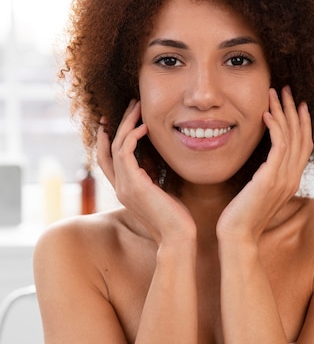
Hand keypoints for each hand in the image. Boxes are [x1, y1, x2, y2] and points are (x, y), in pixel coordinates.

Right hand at [97, 100, 196, 245]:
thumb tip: (158, 168)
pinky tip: (145, 126)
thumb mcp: (162, 194)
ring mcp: (124, 187)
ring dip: (127, 124)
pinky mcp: (134, 184)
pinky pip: (125, 153)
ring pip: (116, 146)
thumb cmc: (176, 219)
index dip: (107, 139)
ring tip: (138, 108)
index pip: (106, 161)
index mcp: (125, 190)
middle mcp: (120, 187)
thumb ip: (154, 181)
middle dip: (118, 124)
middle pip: (108, 149)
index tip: (116, 120)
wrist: (177, 237)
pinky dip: (133, 136)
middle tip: (131, 105)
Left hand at [216, 87, 312, 244]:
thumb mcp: (258, 193)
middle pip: (300, 136)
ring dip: (283, 112)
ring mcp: (283, 179)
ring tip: (275, 93)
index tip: (297, 104)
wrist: (238, 236)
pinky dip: (275, 127)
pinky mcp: (270, 179)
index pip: (304, 145)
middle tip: (287, 90)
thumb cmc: (242, 217)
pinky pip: (278, 146)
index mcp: (291, 181)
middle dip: (293, 110)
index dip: (302, 123)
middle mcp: (292, 178)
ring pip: (290, 137)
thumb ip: (266, 178)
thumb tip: (263, 166)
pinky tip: (266, 113)